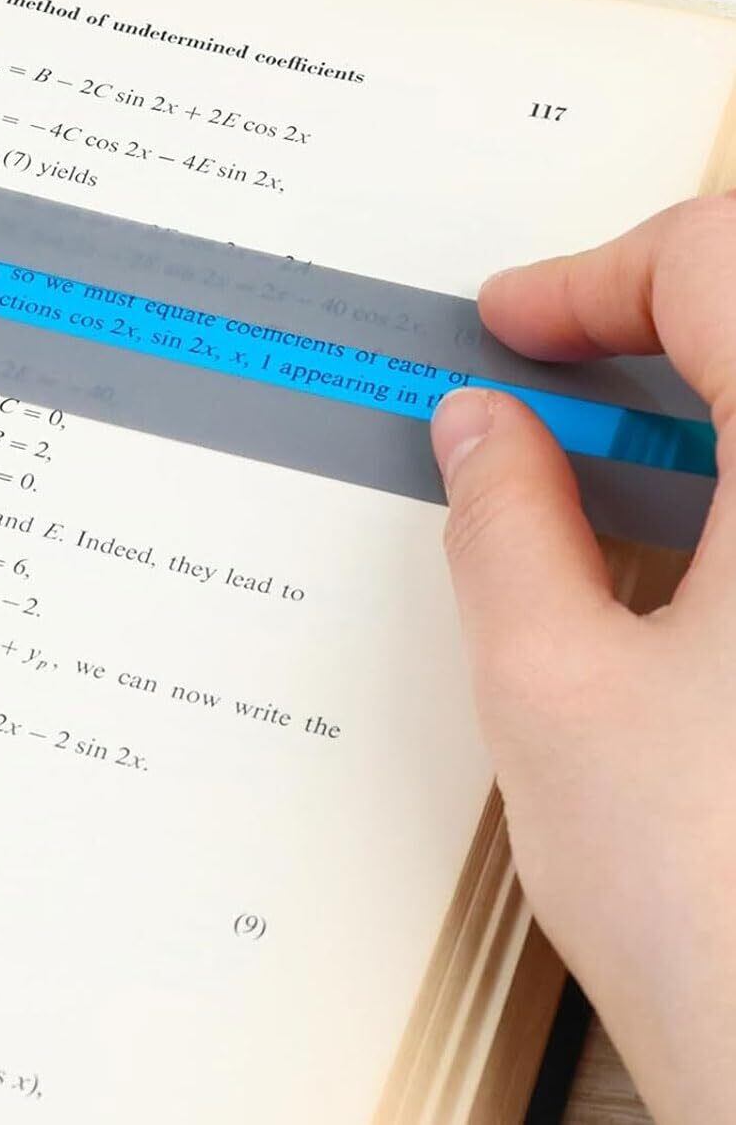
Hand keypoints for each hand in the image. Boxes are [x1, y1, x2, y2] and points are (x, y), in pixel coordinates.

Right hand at [431, 195, 735, 1124]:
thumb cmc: (732, 925)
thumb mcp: (553, 694)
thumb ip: (501, 525)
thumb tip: (481, 428)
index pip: (718, 266)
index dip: (592, 275)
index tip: (510, 322)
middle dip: (660, 313)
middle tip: (556, 368)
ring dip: (711, 401)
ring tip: (612, 456)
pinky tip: (689, 549)